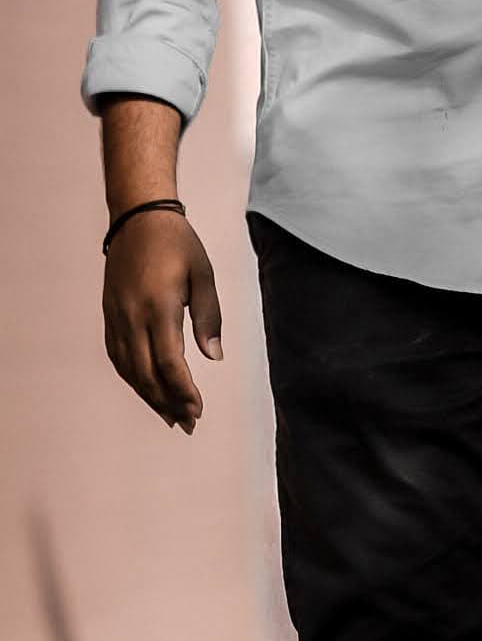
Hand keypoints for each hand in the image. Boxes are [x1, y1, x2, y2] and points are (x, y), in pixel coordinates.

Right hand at [102, 213, 222, 431]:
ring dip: (148, 394)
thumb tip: (214, 356)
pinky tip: (145, 387)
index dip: (183, 391)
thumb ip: (209, 317)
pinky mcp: (109, 314)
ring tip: (169, 413)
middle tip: (188, 420)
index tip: (198, 409)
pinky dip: (131, 376)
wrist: (138, 219)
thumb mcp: (204, 276)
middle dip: (168, 401)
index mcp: (159, 307)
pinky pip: (117, 354)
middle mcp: (132, 316)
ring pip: (128, 368)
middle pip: (146, 373)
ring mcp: (116, 317)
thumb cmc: (178, 245)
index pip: (169, 363)